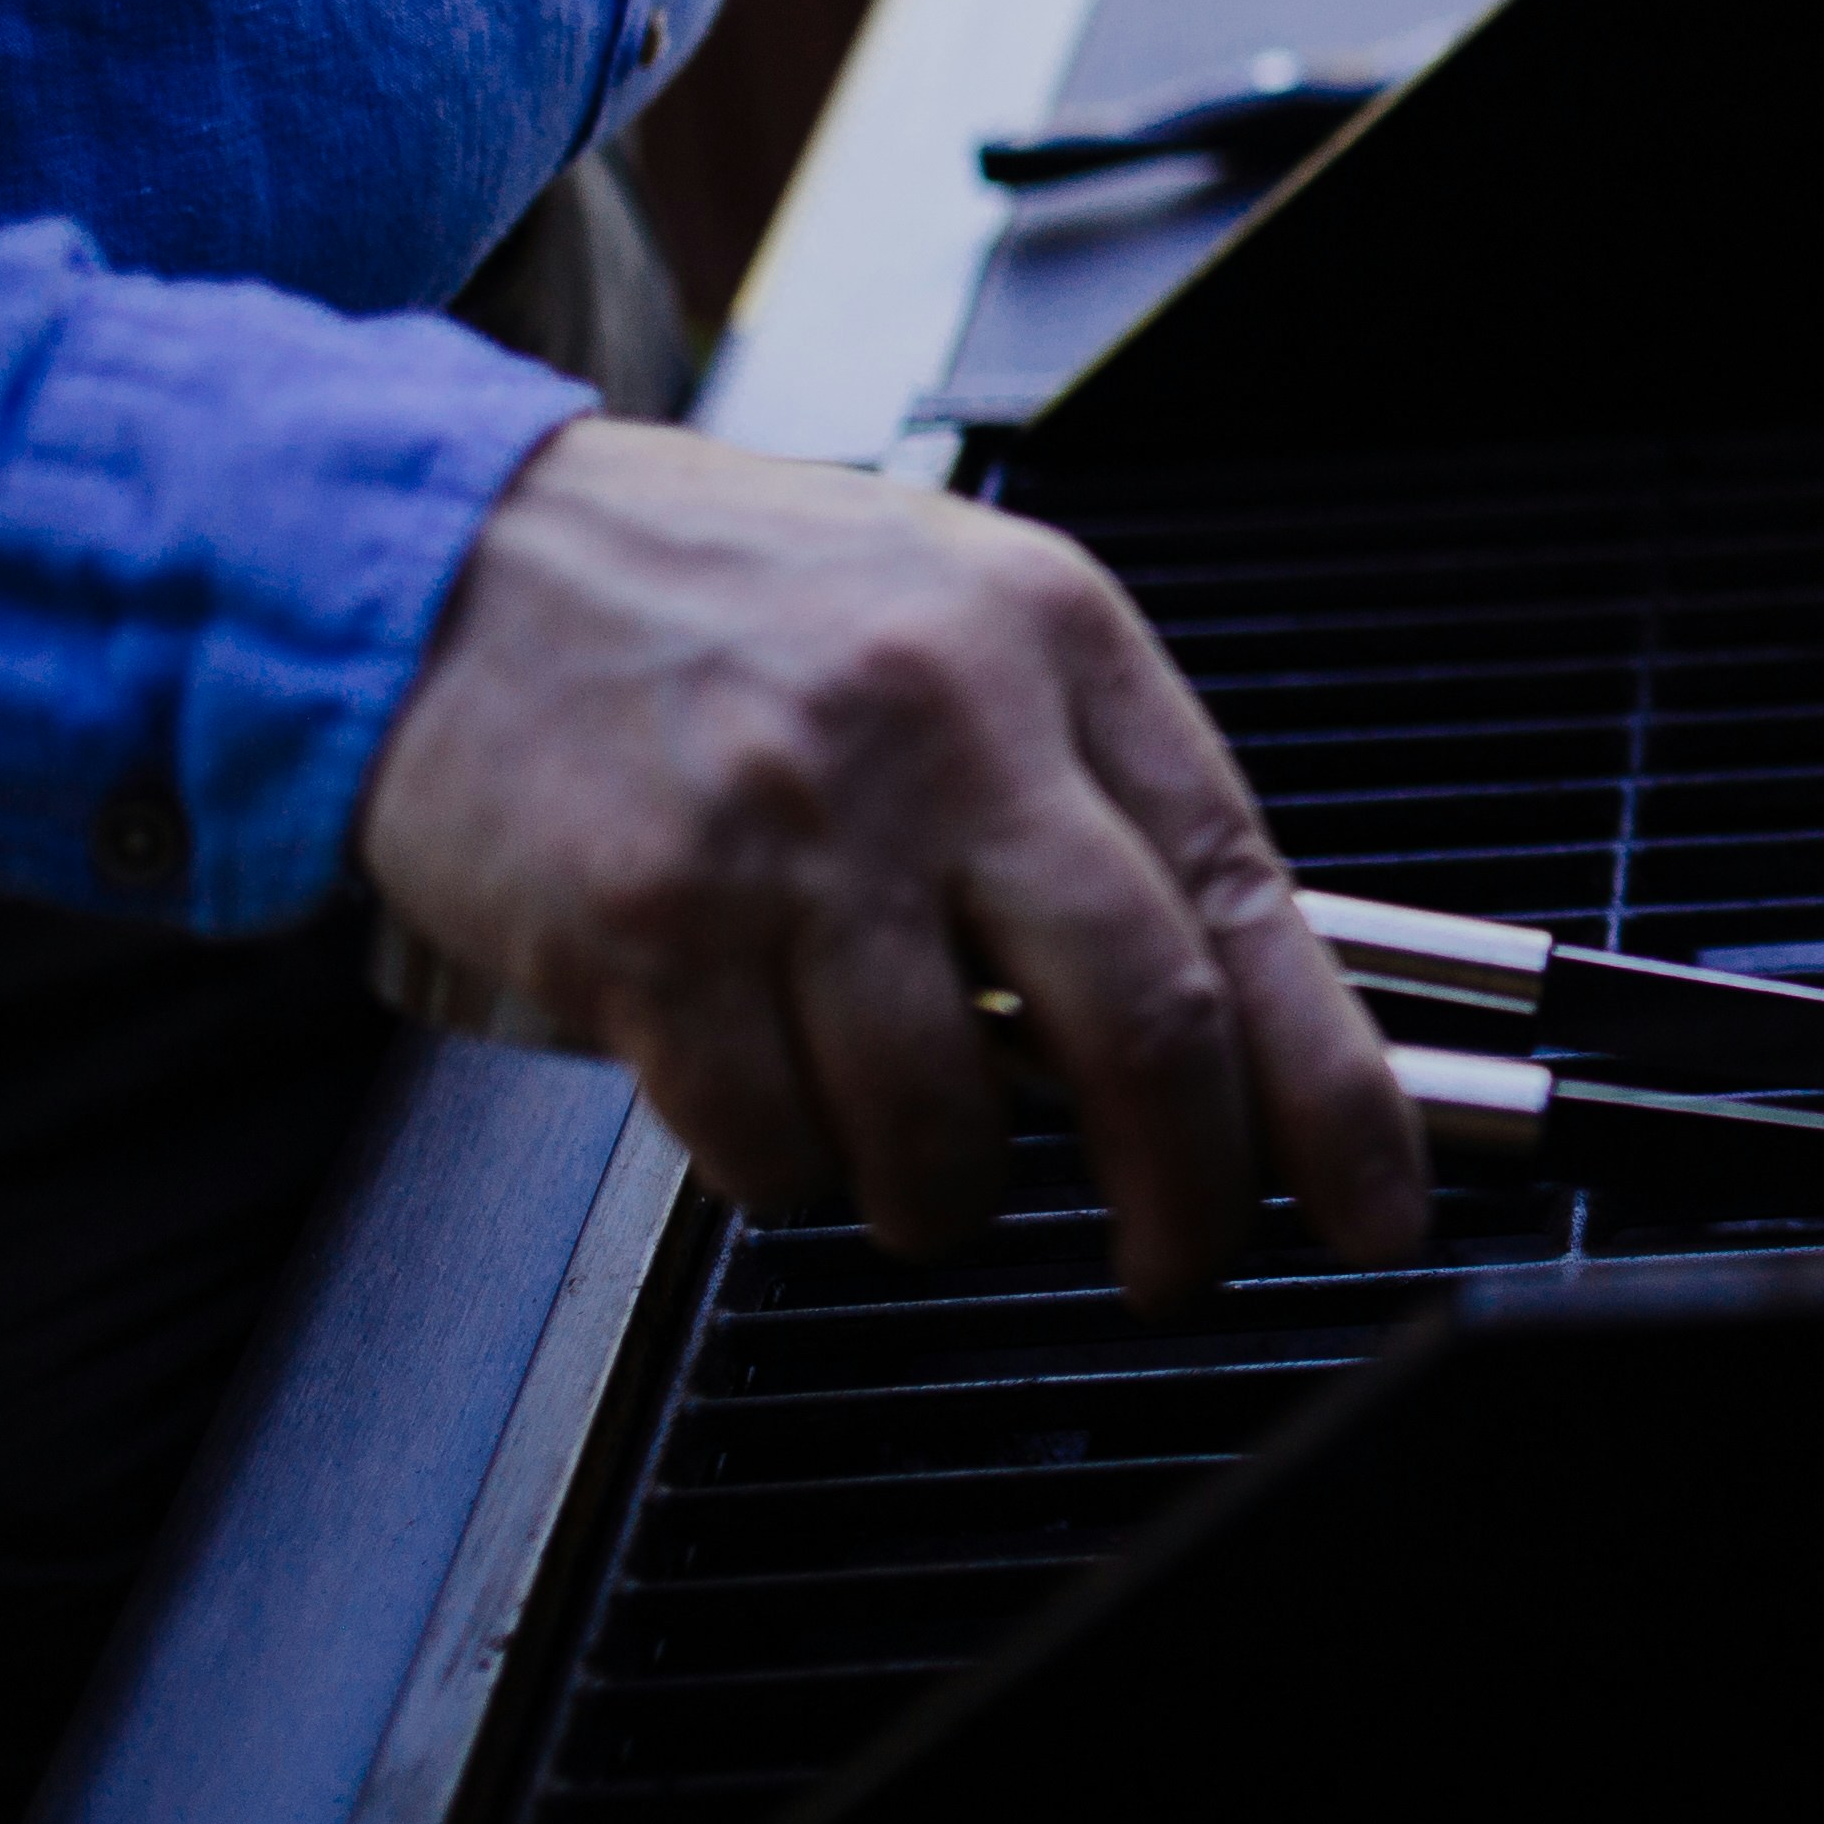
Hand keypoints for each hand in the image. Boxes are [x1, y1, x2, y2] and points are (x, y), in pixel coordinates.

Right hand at [361, 418, 1429, 1304]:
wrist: (448, 557)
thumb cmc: (718, 607)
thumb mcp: (955, 625)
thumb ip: (1087, 794)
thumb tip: (1229, 1015)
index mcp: (1053, 641)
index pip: (1250, 895)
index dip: (1334, 1084)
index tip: (1374, 1201)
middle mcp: (942, 720)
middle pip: (1144, 1022)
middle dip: (1187, 1194)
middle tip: (1178, 1265)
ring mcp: (792, 821)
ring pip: (947, 1121)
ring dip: (946, 1199)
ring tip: (912, 1162)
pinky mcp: (647, 919)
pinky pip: (772, 1142)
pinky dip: (791, 1173)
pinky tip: (764, 1098)